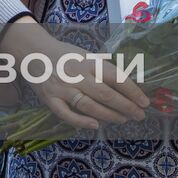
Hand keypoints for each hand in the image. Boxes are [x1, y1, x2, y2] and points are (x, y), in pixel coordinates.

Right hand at [29, 38, 148, 130]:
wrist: (32, 52)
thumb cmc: (63, 54)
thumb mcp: (84, 54)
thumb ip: (102, 68)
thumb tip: (127, 84)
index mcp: (87, 61)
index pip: (114, 77)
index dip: (132, 91)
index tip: (144, 102)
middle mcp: (75, 74)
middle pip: (105, 94)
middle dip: (126, 106)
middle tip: (139, 115)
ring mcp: (62, 88)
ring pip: (89, 105)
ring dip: (109, 115)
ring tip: (123, 120)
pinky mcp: (49, 99)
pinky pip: (66, 114)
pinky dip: (81, 122)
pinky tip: (95, 125)